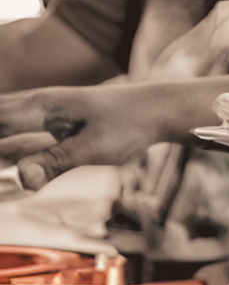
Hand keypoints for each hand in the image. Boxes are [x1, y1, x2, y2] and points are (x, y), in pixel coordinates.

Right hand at [0, 84, 166, 189]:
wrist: (157, 108)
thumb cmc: (130, 125)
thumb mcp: (95, 147)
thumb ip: (56, 161)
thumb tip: (20, 179)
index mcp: (41, 107)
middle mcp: (37, 105)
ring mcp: (45, 112)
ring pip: (4, 125)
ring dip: (2, 150)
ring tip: (3, 179)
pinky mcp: (55, 122)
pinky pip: (18, 133)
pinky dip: (8, 147)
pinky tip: (11, 166)